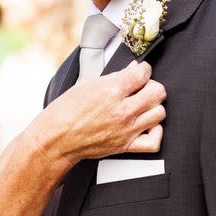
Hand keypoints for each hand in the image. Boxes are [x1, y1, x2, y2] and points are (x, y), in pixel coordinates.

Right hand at [27, 61, 165, 168]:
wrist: (56, 139)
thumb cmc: (65, 112)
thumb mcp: (87, 85)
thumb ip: (114, 77)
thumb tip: (132, 69)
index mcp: (111, 91)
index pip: (144, 73)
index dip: (143, 69)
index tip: (139, 73)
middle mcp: (122, 110)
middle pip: (158, 92)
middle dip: (151, 86)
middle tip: (141, 89)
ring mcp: (125, 130)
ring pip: (159, 113)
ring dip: (153, 107)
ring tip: (142, 107)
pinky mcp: (124, 146)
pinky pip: (154, 142)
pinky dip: (155, 132)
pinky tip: (146, 126)